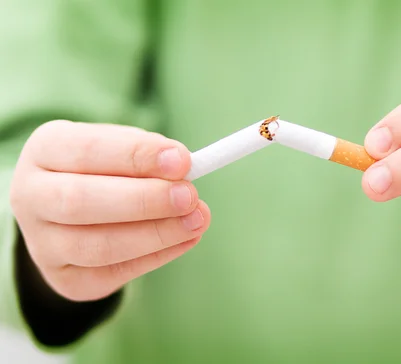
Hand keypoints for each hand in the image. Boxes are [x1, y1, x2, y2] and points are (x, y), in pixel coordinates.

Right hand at [10, 120, 210, 301]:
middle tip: (190, 196)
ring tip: (196, 220)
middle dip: (144, 200)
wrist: (73, 212)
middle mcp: (31, 196)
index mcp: (45, 150)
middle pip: (81, 202)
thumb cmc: (106, 169)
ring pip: (97, 247)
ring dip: (155, 235)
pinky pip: (113, 274)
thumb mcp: (121, 148)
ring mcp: (42, 243)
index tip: (182, 160)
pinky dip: (156, 256)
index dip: (136, 156)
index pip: (87, 150)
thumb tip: (183, 168)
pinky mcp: (66, 278)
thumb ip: (148, 153)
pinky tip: (186, 239)